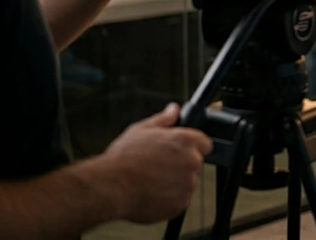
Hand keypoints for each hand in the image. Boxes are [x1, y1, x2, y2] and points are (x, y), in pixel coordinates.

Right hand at [99, 103, 212, 223]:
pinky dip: (169, 199)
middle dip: (181, 165)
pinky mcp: (181, 203)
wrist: (111, 186)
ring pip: (187, 183)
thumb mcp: (141, 130)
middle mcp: (191, 161)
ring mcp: (188, 184)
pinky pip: (180, 200)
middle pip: (195, 164)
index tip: (180, 151)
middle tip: (159, 167)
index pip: (205, 143)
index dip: (192, 147)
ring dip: (175, 183)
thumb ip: (163, 119)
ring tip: (152, 181)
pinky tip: (152, 193)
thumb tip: (174, 110)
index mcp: (185, 140)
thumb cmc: (123, 159)